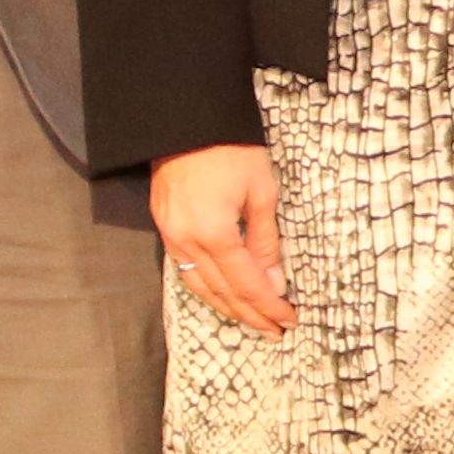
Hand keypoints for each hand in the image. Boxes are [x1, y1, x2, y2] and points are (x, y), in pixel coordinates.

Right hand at [149, 143, 295, 335]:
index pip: (245, 285)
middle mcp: (187, 242)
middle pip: (221, 293)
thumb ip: (266, 243)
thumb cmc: (232, 151)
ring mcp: (171, 236)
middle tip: (275, 332)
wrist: (186, 121)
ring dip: (228, 308)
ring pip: (200, 287)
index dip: (268, 307)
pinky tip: (223, 297)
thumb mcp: (262, 193)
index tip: (289, 321)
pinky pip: (186, 270)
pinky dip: (207, 289)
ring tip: (253, 323)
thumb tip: (275, 285)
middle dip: (250, 316)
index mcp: (214, 234)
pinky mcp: (164, 228)